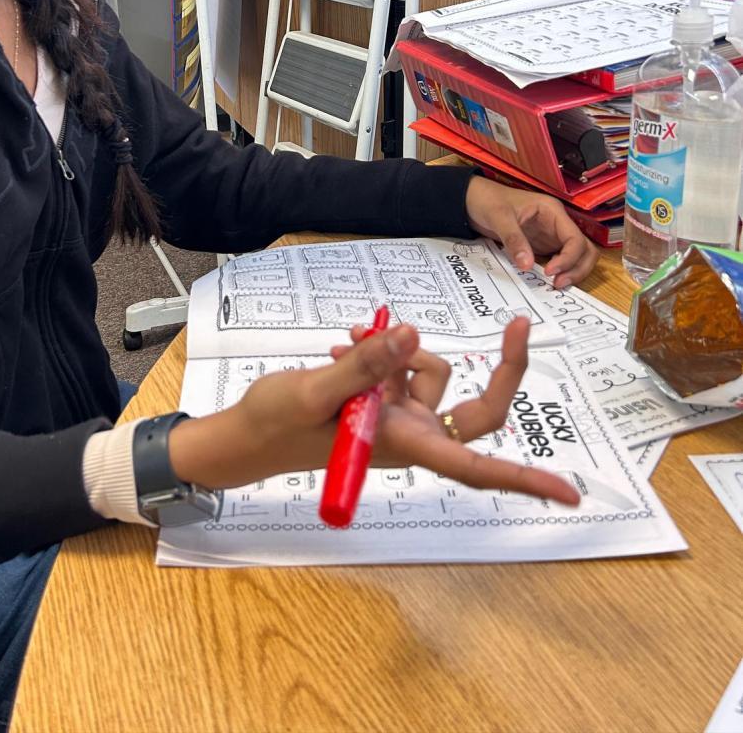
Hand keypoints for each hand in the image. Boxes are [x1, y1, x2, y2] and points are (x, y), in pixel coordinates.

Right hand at [169, 319, 579, 507]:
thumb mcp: (315, 389)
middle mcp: (408, 434)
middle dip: (500, 367)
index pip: (474, 463)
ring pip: (432, 374)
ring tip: (355, 337)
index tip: (568, 492)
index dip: (521, 479)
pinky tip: (348, 344)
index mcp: (401, 443)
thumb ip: (366, 364)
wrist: (246, 435)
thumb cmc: (277, 426)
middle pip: (475, 407)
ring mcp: (396, 418)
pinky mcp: (380, 403)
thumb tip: (412, 335)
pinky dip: (381, 352)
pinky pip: (401, 369)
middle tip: (519, 323)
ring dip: (404, 350)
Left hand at [464, 175, 598, 288]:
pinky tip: (546, 281)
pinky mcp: (543, 246)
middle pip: (585, 249)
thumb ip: (514, 239)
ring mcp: (552, 236)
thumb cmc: (488, 200)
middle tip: (558, 284)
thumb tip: (527, 265)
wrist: (473, 201)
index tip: (550, 271)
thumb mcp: (499, 217)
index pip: (575, 238)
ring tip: (554, 285)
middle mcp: (557, 224)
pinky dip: (560, 272)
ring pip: (577, 257)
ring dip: (573, 272)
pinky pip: (560, 261)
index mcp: (553, 211)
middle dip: (577, 268)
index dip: (569, 258)